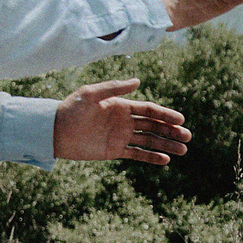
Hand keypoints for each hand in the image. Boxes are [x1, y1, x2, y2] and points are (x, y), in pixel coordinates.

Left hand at [53, 79, 190, 164]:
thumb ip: (114, 87)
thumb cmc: (71, 109)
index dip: (166, 115)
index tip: (180, 120)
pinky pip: (137, 154)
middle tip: (188, 136)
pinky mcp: (115, 151)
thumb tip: (138, 81)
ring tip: (183, 150)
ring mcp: (121, 136)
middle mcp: (124, 121)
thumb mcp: (91, 94)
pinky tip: (165, 160)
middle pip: (154, 126)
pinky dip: (151, 157)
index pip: (150, 110)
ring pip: (149, 141)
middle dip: (171, 131)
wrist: (54, 131)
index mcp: (122, 105)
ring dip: (166, 145)